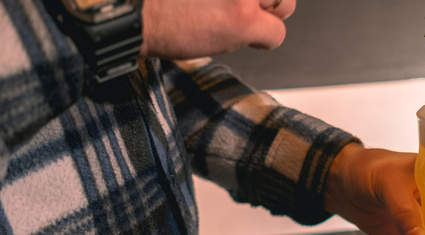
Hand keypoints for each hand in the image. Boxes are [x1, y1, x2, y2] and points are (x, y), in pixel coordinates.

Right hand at [140, 0, 295, 58]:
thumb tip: (240, 0)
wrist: (139, 11)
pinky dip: (264, 40)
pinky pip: (276, 34)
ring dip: (270, 14)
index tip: (246, 1)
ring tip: (247, 19)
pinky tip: (247, 38)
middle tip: (251, 4)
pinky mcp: (243, 19)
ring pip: (285, 4)